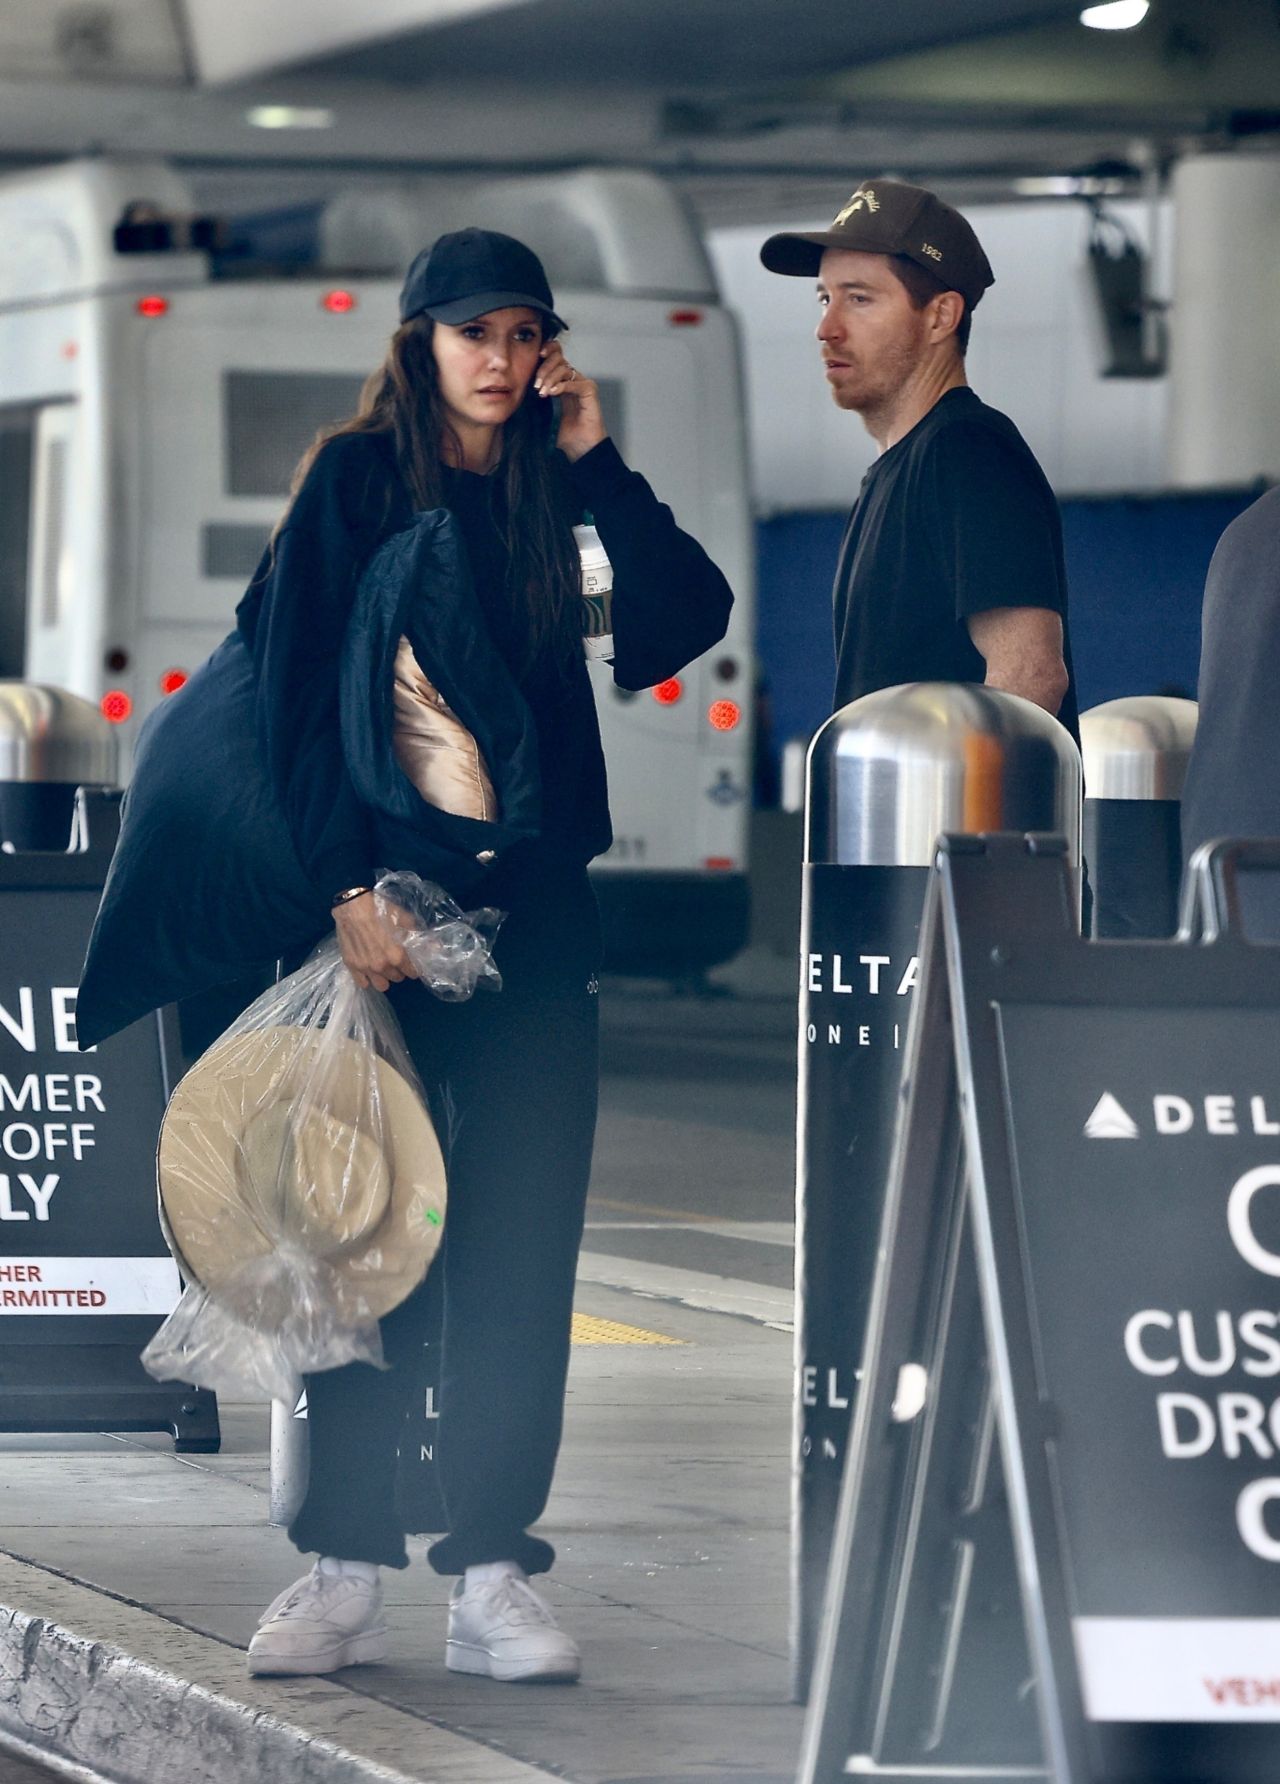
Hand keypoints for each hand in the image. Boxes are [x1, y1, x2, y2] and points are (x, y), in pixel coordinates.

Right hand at [332, 893, 418, 991]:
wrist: (352, 906)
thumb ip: (420, 937)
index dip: (414, 967)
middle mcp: (383, 966)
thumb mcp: (406, 920)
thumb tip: (437, 948)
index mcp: (398, 956)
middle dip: (400, 971)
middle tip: (396, 959)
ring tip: (383, 966)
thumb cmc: (381, 910)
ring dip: (385, 978)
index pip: (413, 973)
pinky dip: (368, 979)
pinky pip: (363, 983)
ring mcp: (366, 968)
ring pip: (381, 985)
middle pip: (398, 978)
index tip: (411, 961)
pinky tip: (369, 970)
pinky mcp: (352, 966)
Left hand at [535, 341, 606, 461]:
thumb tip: (514, 391)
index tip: (536, 355)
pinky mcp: (590, 390)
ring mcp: (582, 383)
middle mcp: (573, 379)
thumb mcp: (542, 414)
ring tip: (542, 392)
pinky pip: (574, 382)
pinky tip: (552, 393)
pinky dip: (561, 385)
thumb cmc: (563, 435)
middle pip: (558, 359)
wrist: (580, 449)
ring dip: (550, 378)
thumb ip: (534, 400)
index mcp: (561, 381)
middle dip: (544, 368)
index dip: (547, 351)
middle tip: (536, 385)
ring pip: (564, 368)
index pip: (555, 357)